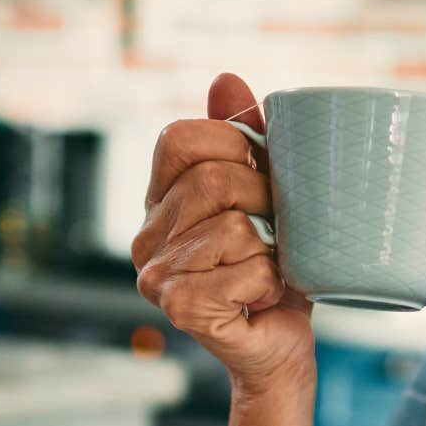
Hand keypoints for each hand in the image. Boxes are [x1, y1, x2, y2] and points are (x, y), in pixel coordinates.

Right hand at [134, 74, 314, 396]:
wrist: (280, 346)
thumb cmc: (276, 267)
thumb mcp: (269, 192)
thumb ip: (248, 135)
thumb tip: (225, 79)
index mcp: (159, 199)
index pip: (179, 138)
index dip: (233, 146)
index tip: (263, 174)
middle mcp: (145, 235)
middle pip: (212, 182)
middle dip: (266, 199)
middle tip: (280, 228)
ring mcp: (155, 275)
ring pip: (233, 229)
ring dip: (273, 249)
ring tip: (270, 266)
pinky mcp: (179, 309)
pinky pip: (244, 272)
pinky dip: (272, 282)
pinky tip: (264, 295)